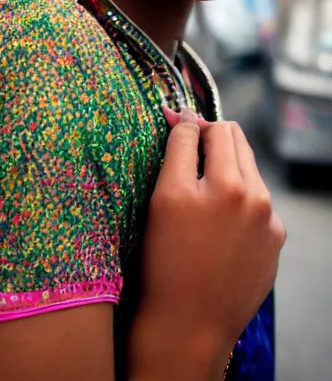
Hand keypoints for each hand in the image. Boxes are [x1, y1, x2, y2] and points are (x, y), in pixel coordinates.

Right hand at [129, 109, 284, 379]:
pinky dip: (241, 197)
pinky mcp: (276, 238)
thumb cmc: (165, 261)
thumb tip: (184, 116)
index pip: (204, 128)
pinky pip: (258, 198)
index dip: (185, 126)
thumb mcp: (163, 199)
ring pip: (248, 165)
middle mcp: (251, 195)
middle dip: (211, 138)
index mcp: (219, 184)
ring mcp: (269, 218)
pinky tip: (220, 222)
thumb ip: (179, 149)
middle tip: (189, 155)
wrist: (190, 323)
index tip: (175, 129)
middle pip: (234, 137)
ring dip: (228, 165)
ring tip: (203, 191)